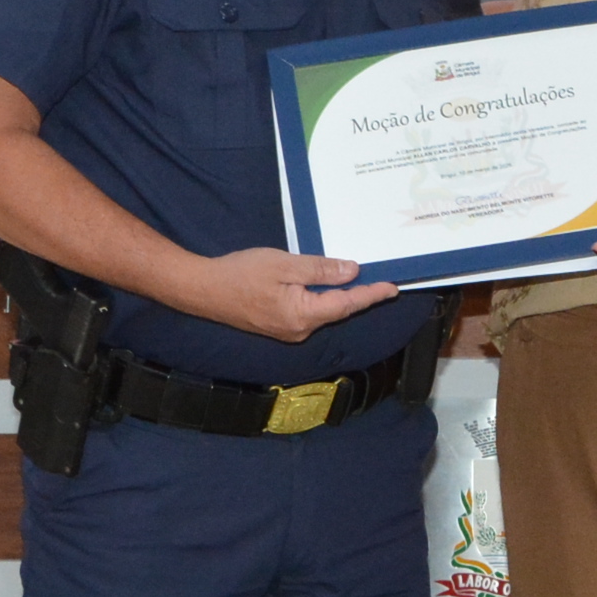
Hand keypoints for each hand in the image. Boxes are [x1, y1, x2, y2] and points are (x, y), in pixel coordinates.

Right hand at [178, 247, 403, 344]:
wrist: (203, 290)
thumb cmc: (241, 274)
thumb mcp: (284, 265)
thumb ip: (320, 269)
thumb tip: (352, 272)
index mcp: (304, 315)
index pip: (347, 304)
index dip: (371, 294)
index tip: (393, 287)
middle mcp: (300, 330)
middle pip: (337, 310)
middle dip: (359, 295)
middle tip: (381, 279)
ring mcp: (288, 331)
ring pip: (323, 311)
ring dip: (339, 296)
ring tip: (359, 279)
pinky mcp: (278, 326)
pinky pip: (308, 312)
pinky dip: (321, 299)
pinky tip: (326, 286)